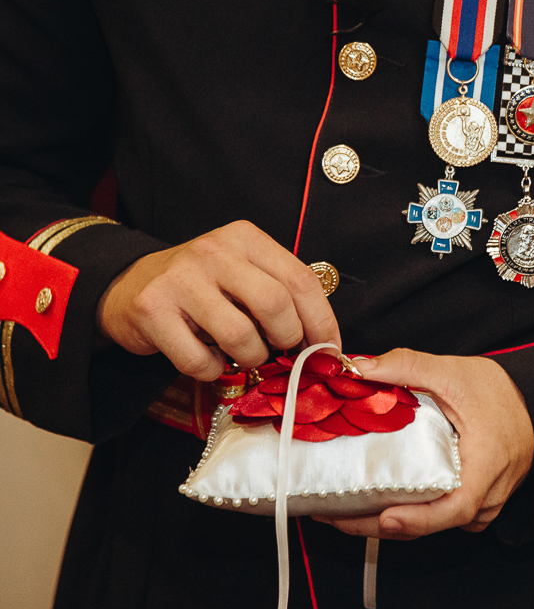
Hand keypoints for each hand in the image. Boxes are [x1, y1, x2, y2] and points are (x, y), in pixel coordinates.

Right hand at [96, 220, 340, 380]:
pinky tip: (207, 357)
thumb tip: (324, 343)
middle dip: (287, 339)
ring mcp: (180, 280)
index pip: (300, 280)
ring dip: (250, 358)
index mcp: (245, 238)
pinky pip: (199, 360)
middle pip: (275, 305)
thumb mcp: (244, 274)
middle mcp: (214, 251)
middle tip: (281, 350)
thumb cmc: (203, 287)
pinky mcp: (152, 311)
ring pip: (240, 336)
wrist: (129, 285)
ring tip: (242, 353)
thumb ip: (281, 295)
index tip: (329, 348)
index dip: (322, 321)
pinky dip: (211, 370)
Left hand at [314, 348, 533, 539]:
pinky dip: (411, 517)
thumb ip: (407, 366)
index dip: (420, 519)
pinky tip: (377, 504)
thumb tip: (358, 368)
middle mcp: (488, 493)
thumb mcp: (453, 371)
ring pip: (436, 526)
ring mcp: (485, 503)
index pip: (456, 506)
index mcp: (487, 463)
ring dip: (391, 525)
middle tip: (333, 517)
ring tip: (344, 513)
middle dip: (380, 526)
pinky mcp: (477, 503)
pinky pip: (442, 518)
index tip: (386, 517)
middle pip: (434, 524)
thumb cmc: (500, 391)